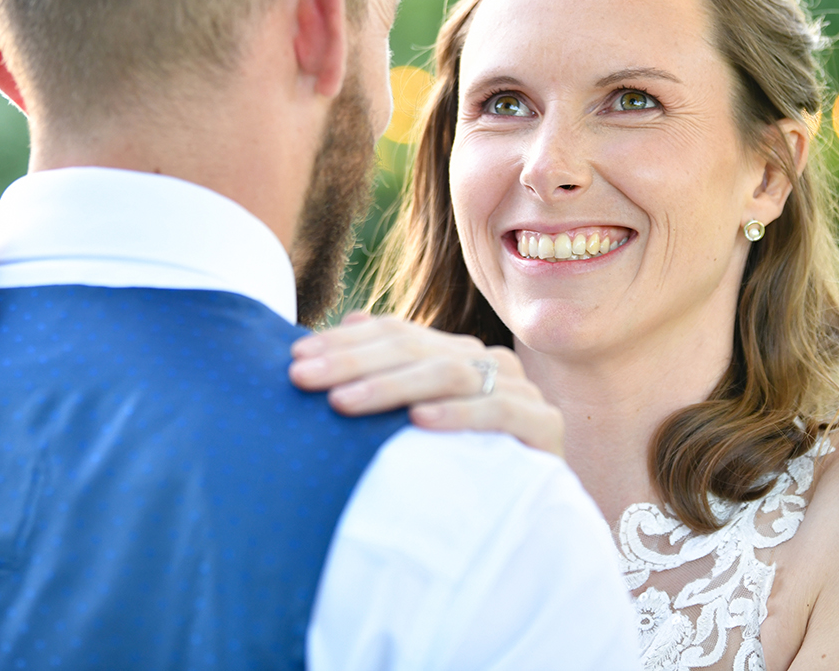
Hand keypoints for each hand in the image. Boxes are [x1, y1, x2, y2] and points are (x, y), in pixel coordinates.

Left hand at [289, 312, 564, 456]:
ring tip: (343, 402)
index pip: (395, 333)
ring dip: (391, 386)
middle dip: (352, 362)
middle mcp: (487, 361)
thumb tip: (352, 318)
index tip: (295, 359)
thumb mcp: (418, 420)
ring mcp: (519, 389)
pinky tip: (418, 421)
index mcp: (456, 352)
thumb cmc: (465, 466)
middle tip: (302, 378)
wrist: (535, 519)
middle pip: (414, 349)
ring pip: (450, 373)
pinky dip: (457, 414)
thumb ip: (389, 374)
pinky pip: (498, 411)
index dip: (344, 342)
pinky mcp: (543, 424)